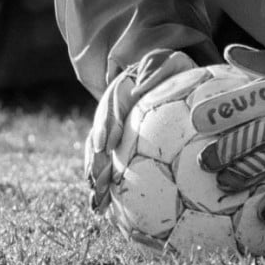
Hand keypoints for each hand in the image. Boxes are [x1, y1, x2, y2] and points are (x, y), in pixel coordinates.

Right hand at [85, 49, 197, 212]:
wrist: (164, 73)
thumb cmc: (170, 68)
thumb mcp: (166, 60)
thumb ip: (155, 68)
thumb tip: (140, 88)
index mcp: (121, 91)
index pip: (110, 110)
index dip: (106, 126)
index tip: (105, 145)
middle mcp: (110, 112)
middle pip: (98, 137)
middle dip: (94, 161)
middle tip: (95, 183)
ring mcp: (111, 128)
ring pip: (97, 154)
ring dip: (94, 176)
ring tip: (95, 201)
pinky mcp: (117, 143)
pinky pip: (106, 162)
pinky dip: (102, 181)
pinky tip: (103, 203)